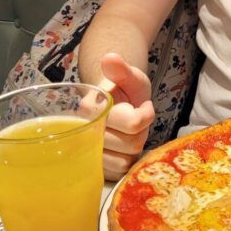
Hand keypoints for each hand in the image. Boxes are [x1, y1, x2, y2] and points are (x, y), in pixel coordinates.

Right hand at [99, 52, 154, 180]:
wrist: (112, 102)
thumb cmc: (123, 89)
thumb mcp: (129, 75)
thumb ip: (121, 69)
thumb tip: (110, 58)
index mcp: (92, 109)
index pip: (133, 123)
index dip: (145, 115)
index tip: (143, 105)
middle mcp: (85, 132)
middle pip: (131, 144)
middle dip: (140, 132)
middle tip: (135, 118)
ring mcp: (87, 153)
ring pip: (125, 161)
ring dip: (133, 147)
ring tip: (129, 132)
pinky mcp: (93, 167)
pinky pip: (118, 172)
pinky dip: (125, 161)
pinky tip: (123, 146)